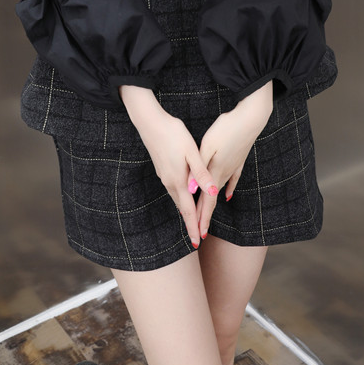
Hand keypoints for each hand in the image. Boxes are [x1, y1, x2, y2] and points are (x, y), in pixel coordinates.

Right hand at [120, 86, 217, 247]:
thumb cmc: (173, 134)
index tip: (198, 242)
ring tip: (193, 219)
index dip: (194, 226)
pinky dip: (181, 198)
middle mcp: (169, 182)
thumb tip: (213, 192)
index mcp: (178, 180)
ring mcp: (164, 176)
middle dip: (190, 222)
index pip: (187, 210)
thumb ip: (202, 173)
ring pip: (177, 198)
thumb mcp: (192, 152)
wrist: (150, 122)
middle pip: (181, 207)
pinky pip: (173, 189)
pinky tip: (185, 195)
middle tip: (198, 236)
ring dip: (185, 210)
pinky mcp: (162, 169)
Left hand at [196, 81, 273, 238]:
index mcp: (215, 171)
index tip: (197, 235)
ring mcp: (233, 166)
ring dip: (213, 204)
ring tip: (207, 216)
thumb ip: (198, 169)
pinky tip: (227, 195)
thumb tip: (190, 189)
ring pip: (220, 190)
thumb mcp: (207, 146)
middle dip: (205, 217)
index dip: (200, 218)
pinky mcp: (238, 159)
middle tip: (201, 234)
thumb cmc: (227, 129)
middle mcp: (225, 173)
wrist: (251, 118)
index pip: (206, 201)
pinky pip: (232, 178)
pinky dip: (228, 188)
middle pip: (212, 199)